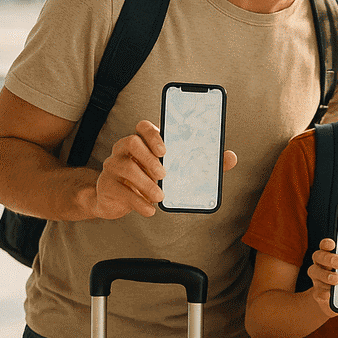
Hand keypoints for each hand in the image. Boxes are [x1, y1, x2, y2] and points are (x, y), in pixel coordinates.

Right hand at [93, 120, 236, 219]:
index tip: (166, 149)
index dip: (153, 134)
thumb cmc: (150, 179)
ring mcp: (112, 166)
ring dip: (145, 183)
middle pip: (131, 142)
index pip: (143, 126)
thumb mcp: (174, 170)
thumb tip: (230, 157)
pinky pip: (121, 191)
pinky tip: (150, 210)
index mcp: (143, 141)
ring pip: (125, 167)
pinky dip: (138, 202)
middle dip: (149, 158)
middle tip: (164, 174)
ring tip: (160, 195)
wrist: (116, 199)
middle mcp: (124, 149)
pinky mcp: (107, 186)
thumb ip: (202, 163)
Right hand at [308, 238, 337, 316]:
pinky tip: (329, 295)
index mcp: (332, 254)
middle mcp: (321, 264)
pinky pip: (316, 292)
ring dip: (325, 275)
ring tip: (337, 280)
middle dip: (328, 257)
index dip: (327, 242)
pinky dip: (322, 293)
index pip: (326, 244)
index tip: (333, 242)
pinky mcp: (318, 294)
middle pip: (318, 256)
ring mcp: (317, 279)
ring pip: (314, 272)